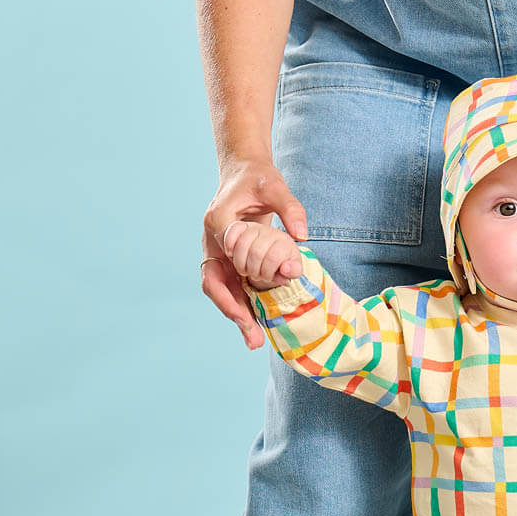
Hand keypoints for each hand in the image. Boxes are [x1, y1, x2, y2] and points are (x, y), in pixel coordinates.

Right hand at [200, 159, 307, 349]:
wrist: (245, 173)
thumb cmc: (258, 179)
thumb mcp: (275, 186)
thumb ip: (290, 208)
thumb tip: (303, 236)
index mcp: (219, 223)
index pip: (222, 261)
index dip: (234, 287)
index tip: (249, 307)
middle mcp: (213, 241)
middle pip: (216, 284)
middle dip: (232, 312)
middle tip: (252, 338)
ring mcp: (219, 253)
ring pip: (223, 291)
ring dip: (237, 316)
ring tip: (255, 342)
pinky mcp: (229, 260)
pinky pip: (234, 287)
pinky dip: (245, 306)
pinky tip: (259, 326)